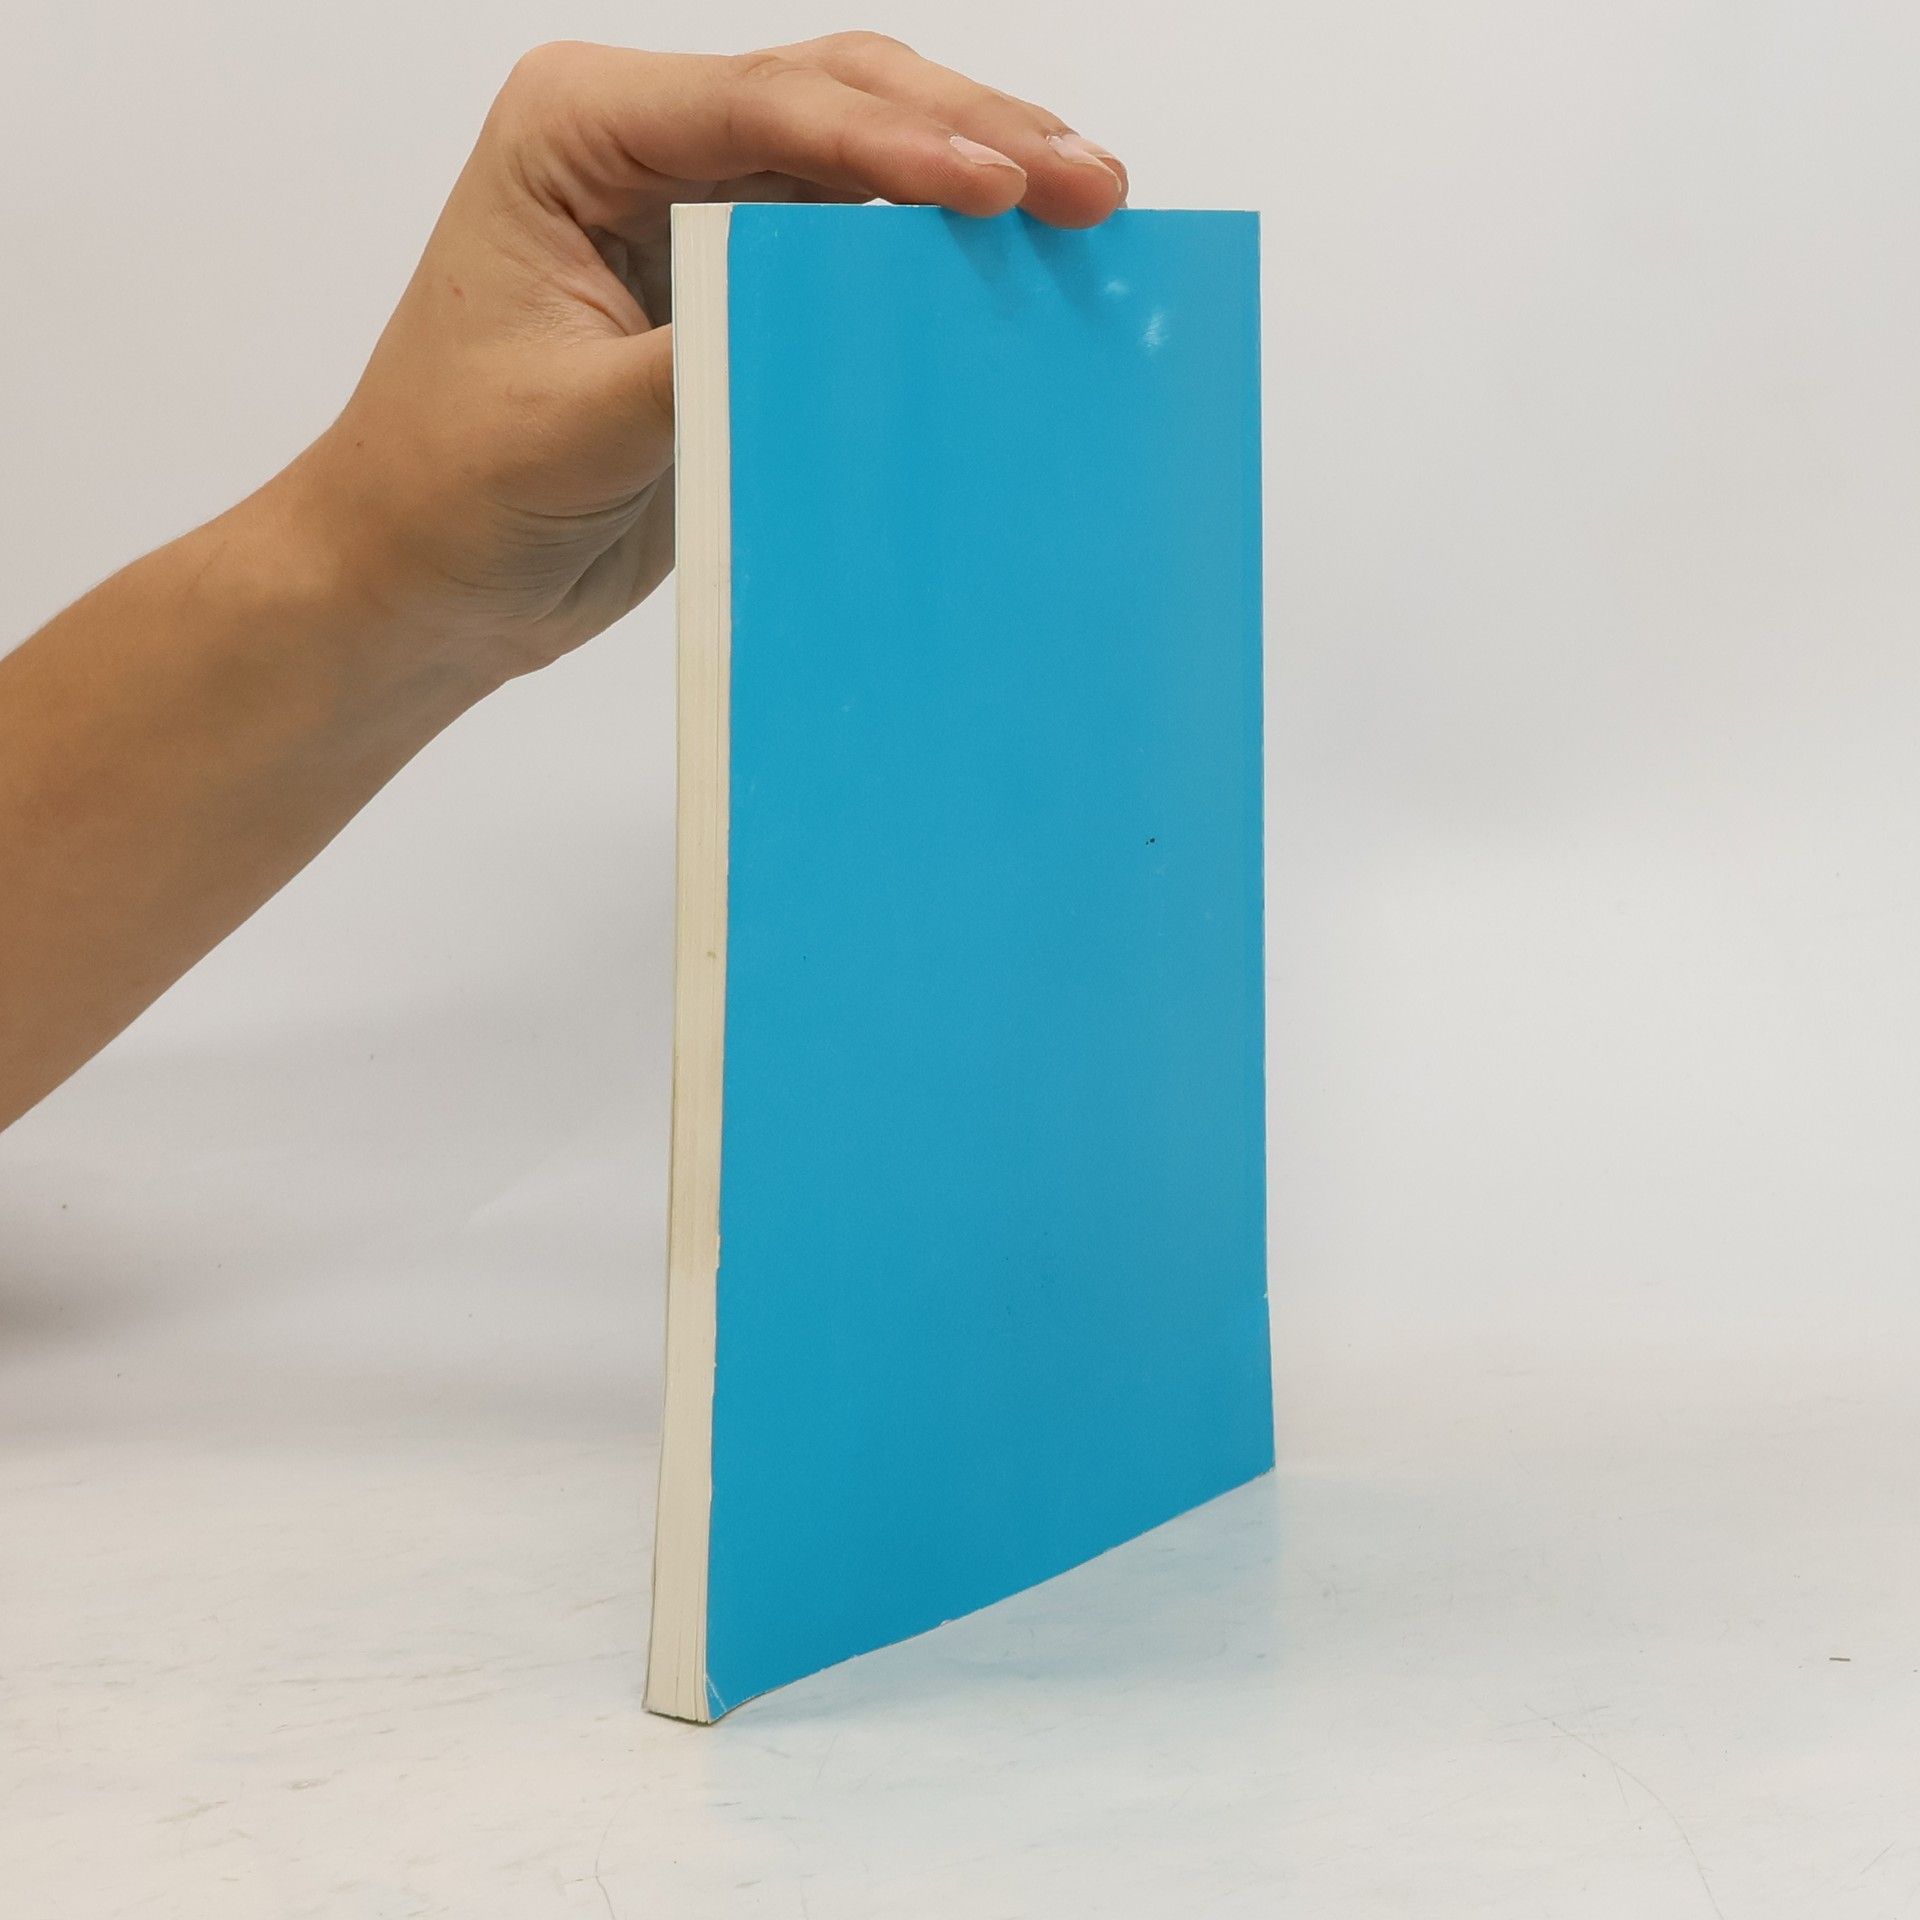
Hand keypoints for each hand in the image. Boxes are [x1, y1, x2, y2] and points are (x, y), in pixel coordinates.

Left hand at [289, 36, 1128, 688]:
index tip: (1004, 187)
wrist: (424, 575)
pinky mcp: (735, 292)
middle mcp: (644, 146)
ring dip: (973, 180)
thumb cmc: (452, 486)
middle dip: (969, 135)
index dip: (898, 145)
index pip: (764, 109)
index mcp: (578, 132)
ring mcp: (697, 212)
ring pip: (863, 165)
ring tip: (1087, 205)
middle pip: (837, 101)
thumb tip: (847, 323)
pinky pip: (853, 255)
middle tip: (1092, 181)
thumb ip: (708, 357)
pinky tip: (1011, 270)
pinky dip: (933, 260)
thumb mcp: (578, 422)